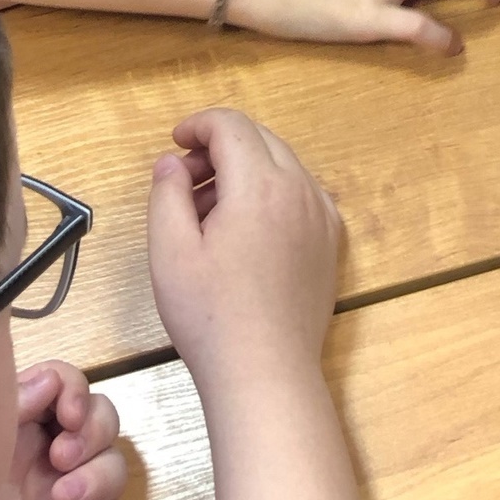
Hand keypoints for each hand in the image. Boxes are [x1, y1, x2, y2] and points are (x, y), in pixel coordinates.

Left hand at [0, 363, 126, 499]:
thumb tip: (46, 384)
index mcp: (13, 431)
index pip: (65, 386)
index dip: (76, 389)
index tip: (64, 410)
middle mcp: (41, 462)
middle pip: (102, 421)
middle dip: (94, 430)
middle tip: (61, 457)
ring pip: (114, 470)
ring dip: (100, 476)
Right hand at [148, 109, 339, 398]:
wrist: (266, 373)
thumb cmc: (210, 315)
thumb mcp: (169, 252)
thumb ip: (167, 194)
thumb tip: (172, 162)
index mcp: (261, 184)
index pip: (232, 126)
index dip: (198, 125)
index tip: (174, 144)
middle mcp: (301, 189)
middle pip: (259, 139)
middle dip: (219, 147)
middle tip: (184, 182)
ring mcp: (322, 215)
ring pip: (282, 164)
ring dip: (244, 170)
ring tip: (208, 213)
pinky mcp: (331, 241)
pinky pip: (300, 193)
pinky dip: (271, 193)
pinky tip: (246, 232)